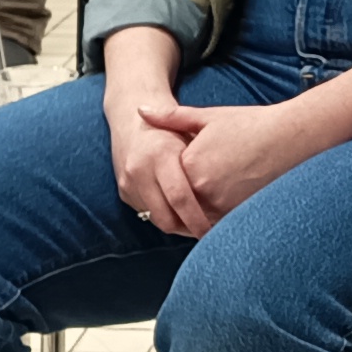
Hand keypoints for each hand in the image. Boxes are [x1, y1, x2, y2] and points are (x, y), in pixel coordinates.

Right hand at [107, 84, 208, 237]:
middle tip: (209, 232)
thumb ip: (207, 158)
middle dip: (188, 230)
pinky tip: (181, 213)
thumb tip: (228, 189)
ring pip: (157, 219)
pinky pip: (148, 214)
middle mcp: (140, 170)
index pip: (180, 198)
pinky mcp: (124, 192)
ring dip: (178, 226)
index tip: (213, 231)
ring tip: (197, 223)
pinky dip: (165, 216)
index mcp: (160, 154)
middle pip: (166, 217)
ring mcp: (128, 183)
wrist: (131, 119)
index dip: (197, 220)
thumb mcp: (191, 132)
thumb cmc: (173, 128)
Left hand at [143, 94, 327, 224]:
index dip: (164, 181)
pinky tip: (216, 208)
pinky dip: (212, 220)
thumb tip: (140, 110)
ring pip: (195, 218)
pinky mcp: (239, 213)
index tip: (163, 181)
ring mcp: (222, 203)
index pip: (165, 181)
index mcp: (189, 164)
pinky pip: (216, 224)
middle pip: (177, 203)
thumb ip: (171, 118)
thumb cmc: (250, 124)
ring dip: (192, 216)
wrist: (291, 137)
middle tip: (173, 201)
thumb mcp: (208, 117)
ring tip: (195, 206)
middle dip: (174, 204)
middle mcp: (202, 188)